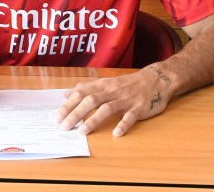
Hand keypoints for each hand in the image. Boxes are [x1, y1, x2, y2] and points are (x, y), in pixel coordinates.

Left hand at [57, 66, 171, 136]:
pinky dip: (123, 124)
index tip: (57, 116)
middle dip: (76, 113)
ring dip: (94, 120)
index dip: (69, 105)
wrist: (156, 79)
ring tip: (82, 131)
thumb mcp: (106, 82)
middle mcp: (113, 91)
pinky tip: (116, 133)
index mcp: (104, 85)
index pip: (82, 93)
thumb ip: (87, 88)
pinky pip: (130, 116)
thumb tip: (66, 94)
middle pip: (91, 100)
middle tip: (64, 126)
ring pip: (107, 108)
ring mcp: (126, 99)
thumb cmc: (128, 83)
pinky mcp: (139, 108)